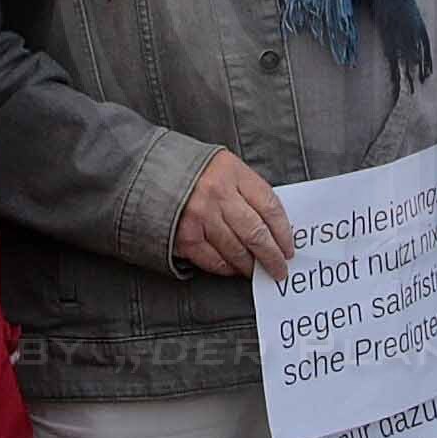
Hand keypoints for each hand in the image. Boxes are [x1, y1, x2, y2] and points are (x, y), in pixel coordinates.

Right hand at [176, 152, 299, 280]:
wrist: (147, 170)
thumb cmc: (191, 170)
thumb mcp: (224, 166)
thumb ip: (246, 190)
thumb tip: (272, 224)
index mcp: (233, 173)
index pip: (270, 206)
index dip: (284, 232)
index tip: (289, 247)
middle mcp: (218, 194)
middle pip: (256, 233)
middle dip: (272, 256)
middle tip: (280, 268)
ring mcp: (200, 216)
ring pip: (236, 250)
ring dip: (250, 265)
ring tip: (258, 270)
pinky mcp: (184, 236)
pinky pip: (213, 259)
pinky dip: (226, 268)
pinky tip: (234, 268)